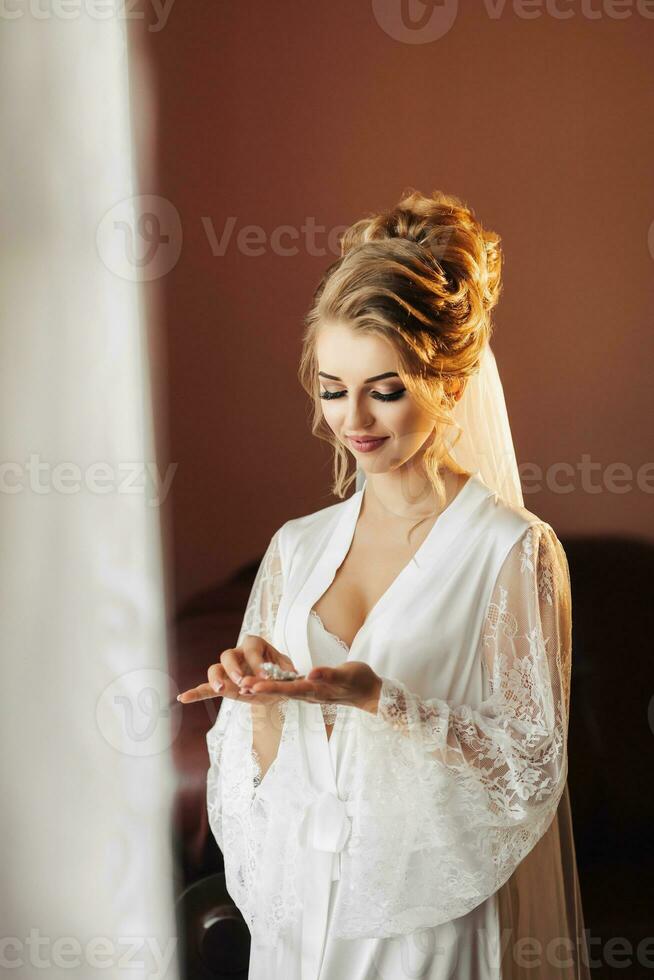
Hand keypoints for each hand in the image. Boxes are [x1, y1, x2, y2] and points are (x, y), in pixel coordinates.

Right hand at [176, 634, 299, 705]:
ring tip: (221, 689)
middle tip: (242, 681)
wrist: (274, 681)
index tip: (266, 677)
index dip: (258, 663)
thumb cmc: (280, 670)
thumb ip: (287, 670)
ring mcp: (227, 670)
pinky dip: (195, 692)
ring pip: (215, 668)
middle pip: (227, 655)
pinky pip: (206, 687)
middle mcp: (237, 654)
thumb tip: (292, 674)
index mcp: (254, 644)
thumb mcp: (287, 668)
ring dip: (216, 679)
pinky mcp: (222, 685)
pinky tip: (183, 698)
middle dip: (233, 668)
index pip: (252, 650)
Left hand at [239, 660, 382, 713]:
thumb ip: (329, 675)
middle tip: (240, 685)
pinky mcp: (310, 689)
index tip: (253, 686)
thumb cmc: (360, 681)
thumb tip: (310, 674)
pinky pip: (289, 688)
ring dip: (263, 689)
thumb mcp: (347, 675)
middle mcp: (308, 694)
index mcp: (315, 690)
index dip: (271, 688)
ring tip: (243, 686)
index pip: (289, 689)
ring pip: (282, 691)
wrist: (368, 692)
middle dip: (260, 689)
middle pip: (280, 692)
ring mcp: (309, 693)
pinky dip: (274, 686)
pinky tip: (262, 684)